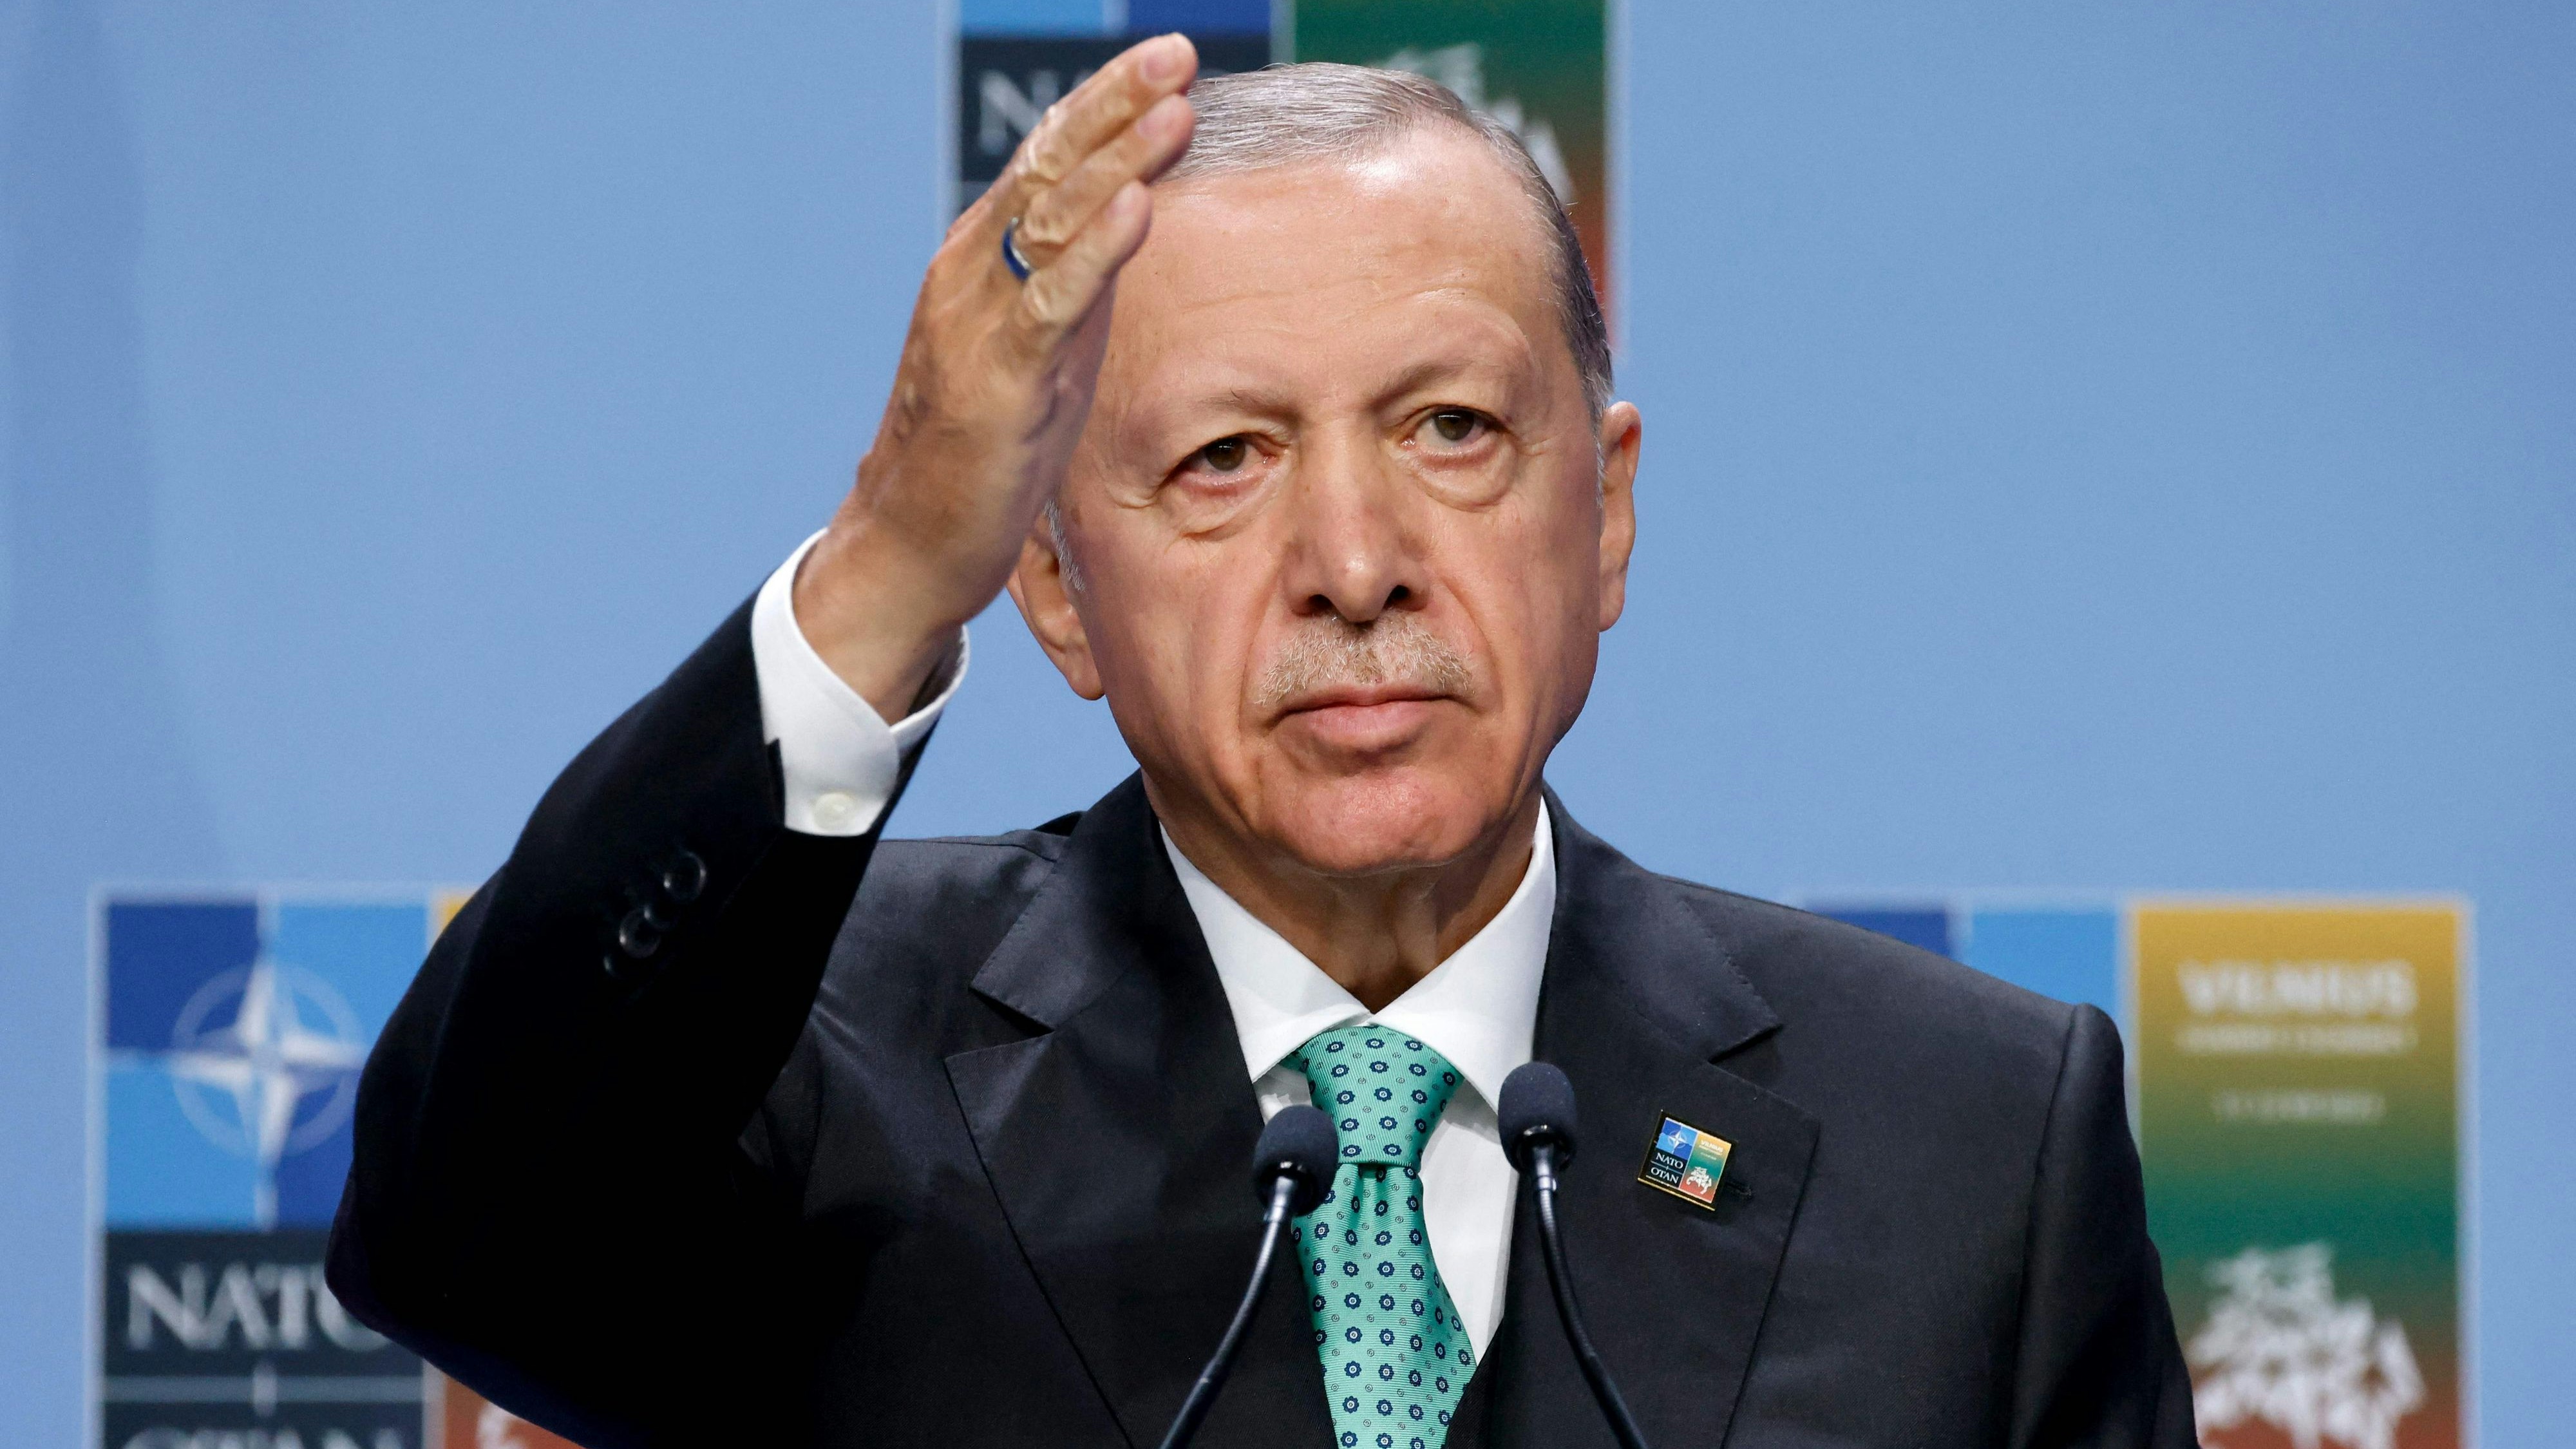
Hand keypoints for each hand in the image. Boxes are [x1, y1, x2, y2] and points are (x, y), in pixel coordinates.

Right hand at [794, 32, 1199, 720]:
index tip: (1170, 58)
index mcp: (986, 258)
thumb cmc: (986, 444)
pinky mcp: (997, 383)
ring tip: (1174, 109)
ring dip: (1117, 161)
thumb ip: (1077, 277)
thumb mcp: (1045, 342)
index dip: (1107, 103)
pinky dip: (1095, 252)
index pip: (1049, 159)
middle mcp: (973, 273)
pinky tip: (1137, 208)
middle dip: (1116, 104)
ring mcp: (980, 324)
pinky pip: (1049, 304)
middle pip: (1050, 168)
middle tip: (1177, 51)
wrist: (914, 540)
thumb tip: (1132, 215)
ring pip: (1052, 222)